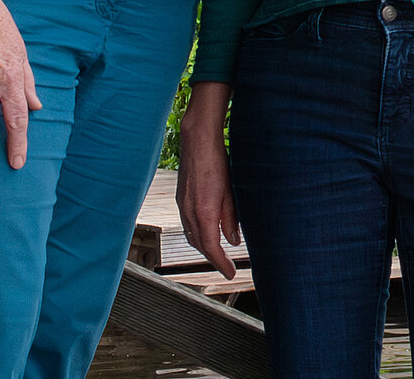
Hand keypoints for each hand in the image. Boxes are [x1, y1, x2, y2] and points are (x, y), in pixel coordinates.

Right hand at [177, 84, 241, 278]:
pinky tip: (206, 233)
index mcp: (204, 212)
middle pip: (199, 245)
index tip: (230, 273)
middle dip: (212, 258)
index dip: (220, 263)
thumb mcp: (232, 191)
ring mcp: (182, 206)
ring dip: (204, 247)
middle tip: (226, 267)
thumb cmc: (218, 162)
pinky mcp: (181, 199)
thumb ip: (231, 218)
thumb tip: (232, 241)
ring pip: (191, 235)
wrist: (197, 141)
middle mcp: (189, 212)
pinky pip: (188, 224)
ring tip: (218, 254)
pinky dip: (197, 234)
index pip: (211, 247)